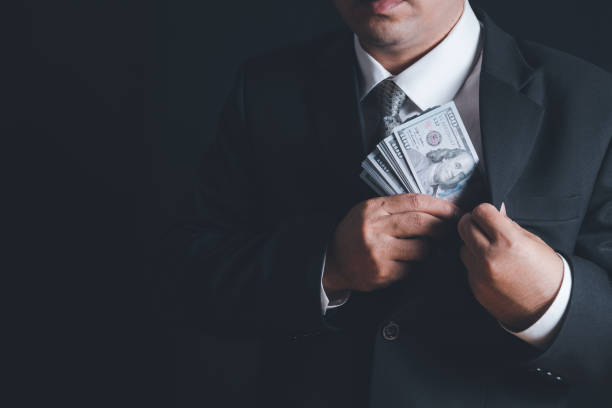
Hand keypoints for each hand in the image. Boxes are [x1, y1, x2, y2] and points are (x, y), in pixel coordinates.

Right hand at [323, 194, 460, 293]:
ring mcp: (378, 252)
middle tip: (451, 229)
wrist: (333, 260)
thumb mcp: (369, 211)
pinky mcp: (383, 273)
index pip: (414, 202)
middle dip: (442, 226)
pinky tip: (408, 261)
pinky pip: (412, 268)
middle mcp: (375, 229)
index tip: (453, 210)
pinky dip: (415, 265)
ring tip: (426, 247)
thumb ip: (396, 207)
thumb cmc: (356, 233)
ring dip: (430, 248)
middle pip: (421, 223)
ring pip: (421, 249)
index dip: (439, 206)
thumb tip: (435, 209)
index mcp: (373, 209)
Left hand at [457, 203, 563, 330]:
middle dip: (472, 223)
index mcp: (509, 242)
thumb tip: (495, 213)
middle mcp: (490, 257)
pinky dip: (475, 264)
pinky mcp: (475, 287)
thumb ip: (509, 226)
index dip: (484, 211)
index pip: (481, 212)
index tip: (488, 215)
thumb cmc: (546, 274)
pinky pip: (468, 267)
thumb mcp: (534, 242)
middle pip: (464, 226)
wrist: (549, 309)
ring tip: (490, 250)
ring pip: (463, 247)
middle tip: (482, 227)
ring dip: (472, 245)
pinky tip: (492, 268)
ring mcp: (480, 274)